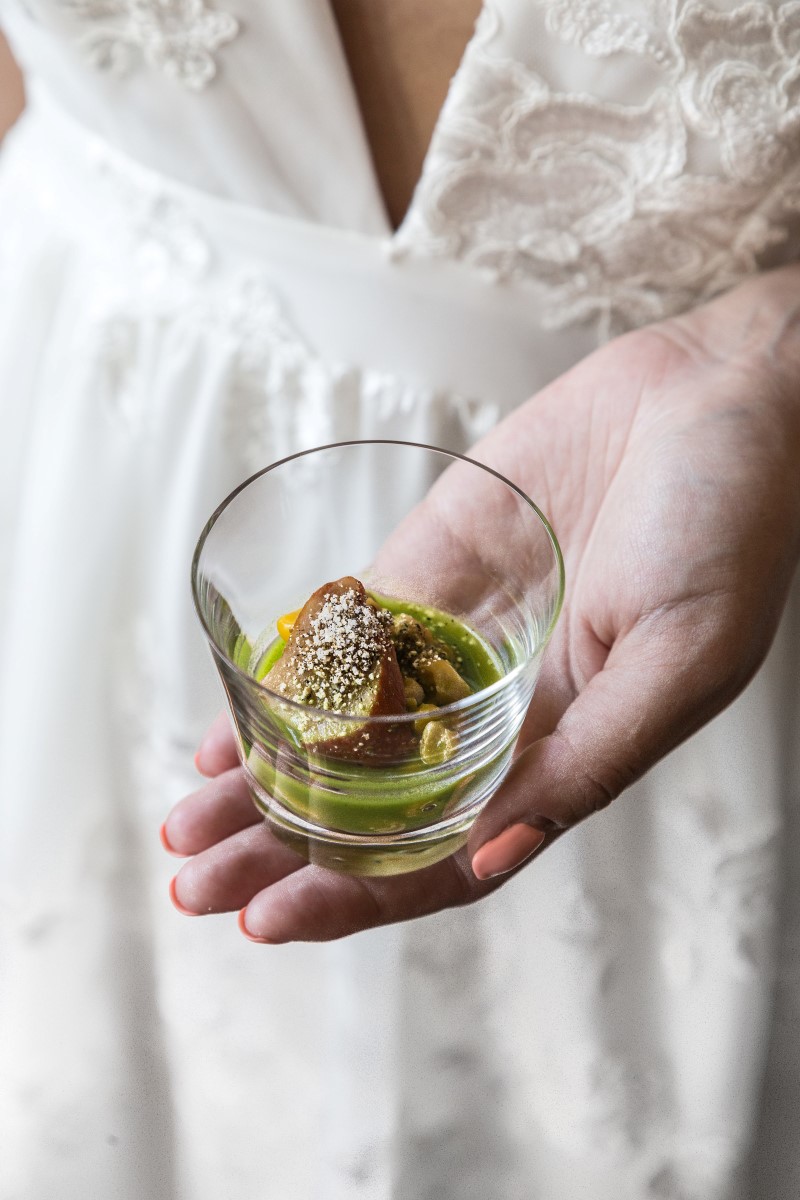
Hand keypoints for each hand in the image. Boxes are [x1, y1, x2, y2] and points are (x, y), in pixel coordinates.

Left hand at [163, 266, 799, 941]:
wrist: (717, 392)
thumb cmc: (730, 526)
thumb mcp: (680, 659)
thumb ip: (588, 762)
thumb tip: (489, 858)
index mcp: (566, 754)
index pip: (446, 856)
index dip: (359, 895)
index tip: (268, 918)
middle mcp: (502, 714)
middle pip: (380, 809)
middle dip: (284, 852)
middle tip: (193, 884)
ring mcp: (458, 642)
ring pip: (348, 735)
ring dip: (267, 781)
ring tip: (186, 824)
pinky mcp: (428, 568)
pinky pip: (345, 639)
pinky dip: (288, 683)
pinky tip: (231, 721)